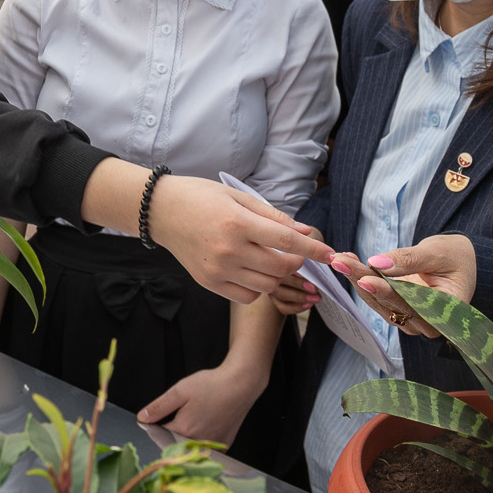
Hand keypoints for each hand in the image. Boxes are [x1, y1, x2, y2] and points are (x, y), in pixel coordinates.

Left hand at [138, 360, 266, 444]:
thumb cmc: (212, 385)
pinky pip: (207, 446)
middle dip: (173, 429)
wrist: (241, 384)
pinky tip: (207, 422)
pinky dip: (203, 437)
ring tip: (198, 414)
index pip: (160, 434)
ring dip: (188, 434)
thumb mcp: (179, 391)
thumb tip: (143, 418)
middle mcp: (199, 442)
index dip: (158, 424)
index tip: (164, 415)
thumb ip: (159, 407)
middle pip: (176, 441)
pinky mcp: (224, 444)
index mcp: (184, 430)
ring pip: (192, 444)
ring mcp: (213, 445)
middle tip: (186, 411)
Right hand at [151, 176, 334, 303]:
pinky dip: (257, 287)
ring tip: (268, 259)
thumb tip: (305, 231)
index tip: (331, 253)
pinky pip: (247, 295)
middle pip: (281, 268)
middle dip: (296, 262)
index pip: (287, 241)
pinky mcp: (209, 283)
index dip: (314, 249)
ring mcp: (218, 269)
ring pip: (267, 286)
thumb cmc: (201, 198)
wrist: (161, 211)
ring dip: (277, 275)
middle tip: (292, 252)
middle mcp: (228, 249)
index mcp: (237, 223)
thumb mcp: (238, 196)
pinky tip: (251, 270)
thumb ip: (273, 217)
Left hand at [333, 234, 477, 339]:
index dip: (388, 293)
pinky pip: (377, 298)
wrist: (456, 259)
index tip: (365, 279)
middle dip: (364, 281)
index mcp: (449, 312)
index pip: (414, 305)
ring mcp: (413, 320)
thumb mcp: (437, 252)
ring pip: (379, 303)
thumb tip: (377, 263)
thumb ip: (409, 259)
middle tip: (341, 263)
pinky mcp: (400, 311)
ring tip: (340, 260)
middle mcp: (430, 323)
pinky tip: (347, 263)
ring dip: (357, 280)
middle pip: (392, 304)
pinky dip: (361, 279)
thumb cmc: (454, 255)